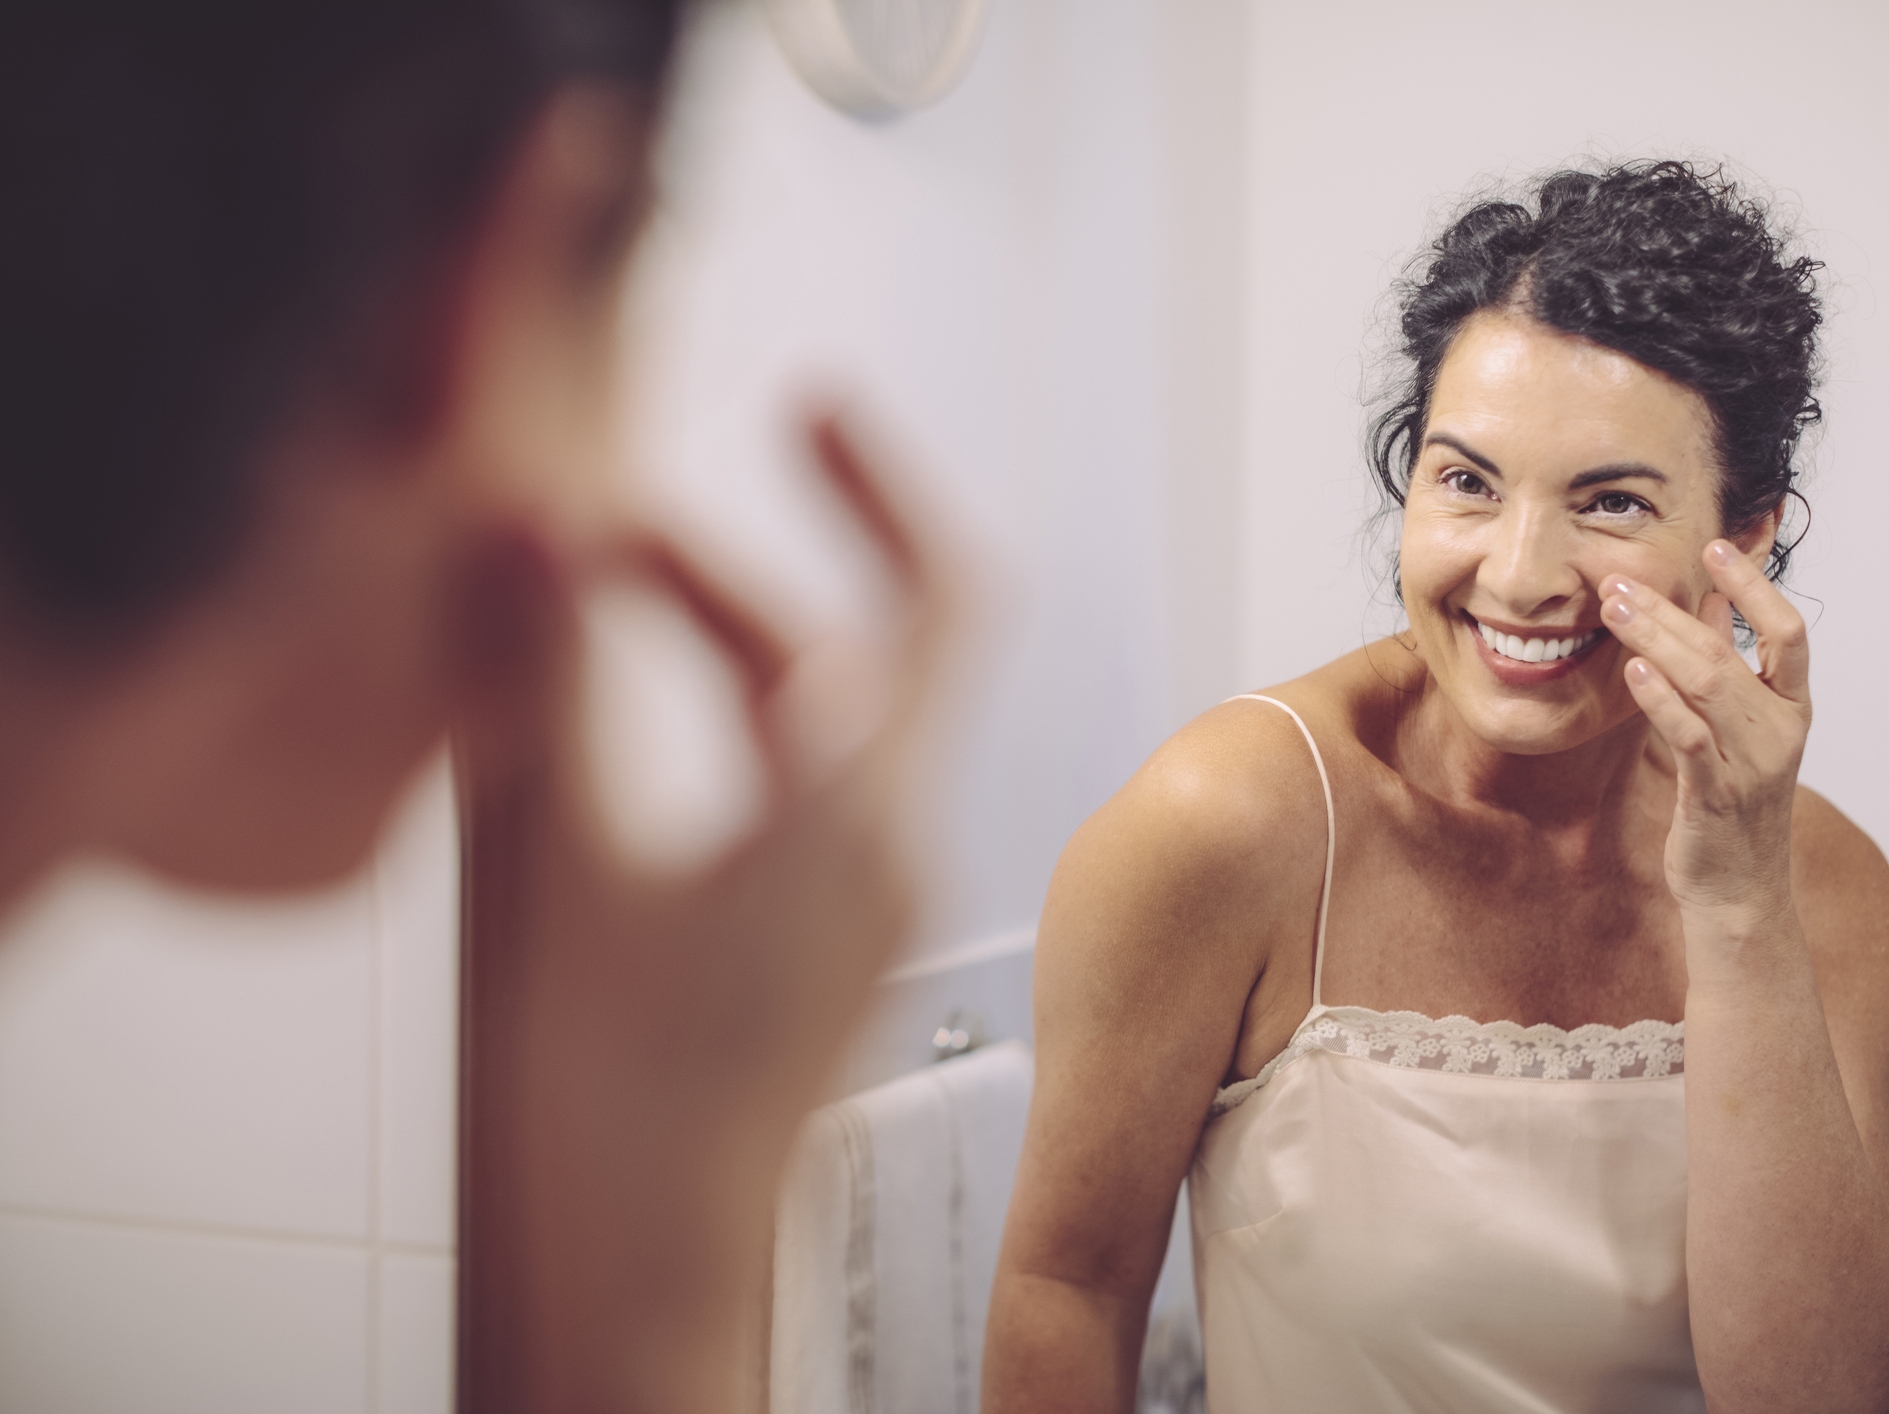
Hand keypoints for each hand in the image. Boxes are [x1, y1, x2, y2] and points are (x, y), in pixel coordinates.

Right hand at [452, 408, 964, 1413]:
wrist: (632, 1275)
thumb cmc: (600, 1112)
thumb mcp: (547, 863)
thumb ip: (533, 681)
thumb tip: (523, 522)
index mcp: (852, 817)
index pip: (939, 600)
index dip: (887, 483)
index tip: (815, 406)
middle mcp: (884, 853)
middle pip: (847, 651)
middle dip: (720, 568)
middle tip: (586, 533)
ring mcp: (853, 905)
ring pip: (812, 724)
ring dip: (710, 644)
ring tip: (570, 603)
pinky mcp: (807, 946)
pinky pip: (789, 792)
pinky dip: (715, 726)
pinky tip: (611, 731)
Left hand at [1598, 541, 1810, 930]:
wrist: (1739, 887)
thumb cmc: (1734, 798)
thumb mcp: (1738, 724)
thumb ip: (1728, 660)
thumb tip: (1712, 597)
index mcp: (1793, 707)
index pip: (1789, 632)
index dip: (1754, 585)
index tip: (1715, 544)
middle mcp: (1782, 730)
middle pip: (1728, 653)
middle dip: (1670, 611)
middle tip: (1620, 579)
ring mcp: (1753, 764)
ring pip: (1708, 686)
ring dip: (1657, 641)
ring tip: (1616, 609)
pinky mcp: (1717, 795)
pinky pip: (1690, 738)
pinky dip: (1661, 700)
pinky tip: (1633, 670)